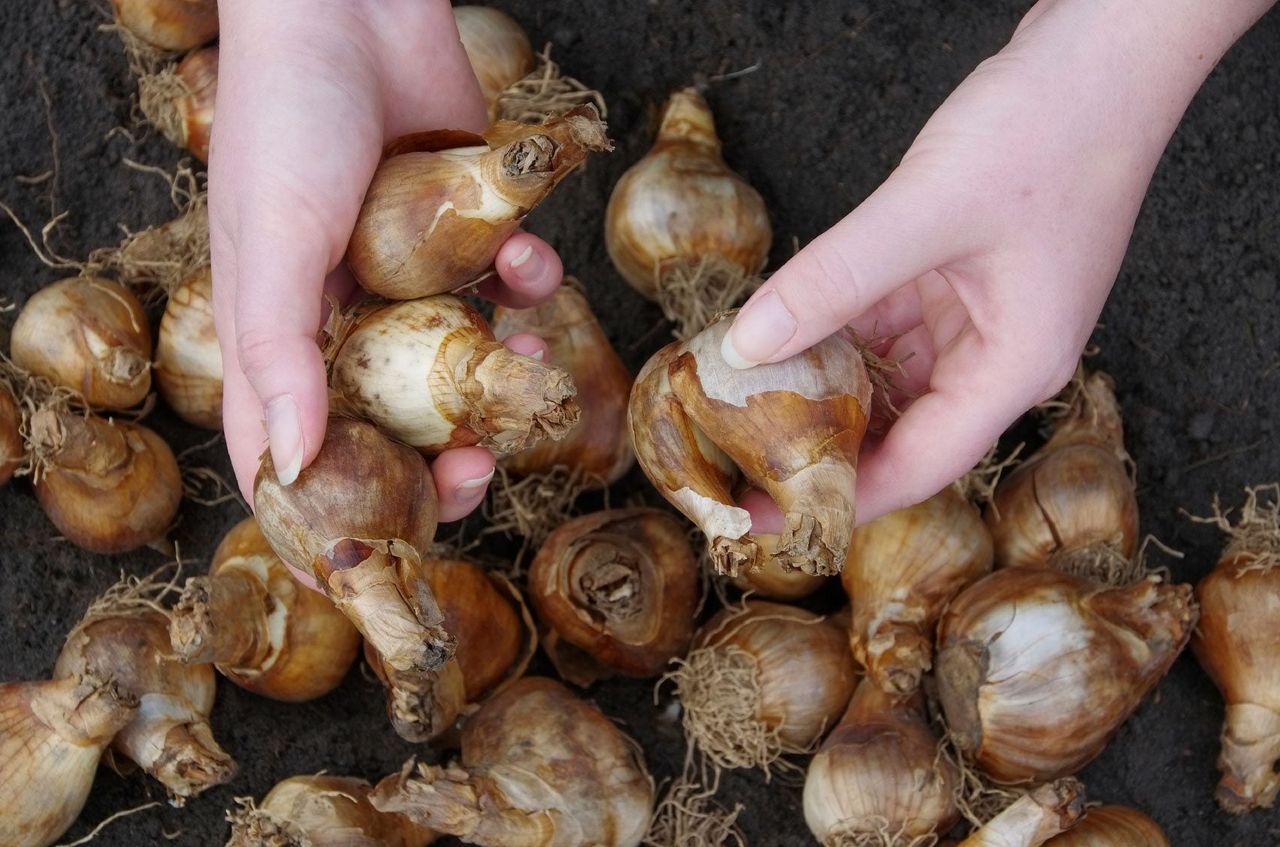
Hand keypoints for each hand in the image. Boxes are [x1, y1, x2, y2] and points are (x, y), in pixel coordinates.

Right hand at [209, 0, 562, 519]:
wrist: (349, 7)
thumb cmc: (287, 120)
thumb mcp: (272, 242)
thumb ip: (280, 352)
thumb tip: (296, 465)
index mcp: (275, 331)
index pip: (288, 448)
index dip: (324, 511)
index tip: (370, 560)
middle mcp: (340, 314)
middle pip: (393, 423)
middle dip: (442, 456)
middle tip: (483, 471)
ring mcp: (406, 276)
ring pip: (462, 362)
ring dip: (503, 372)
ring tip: (532, 362)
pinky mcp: (462, 232)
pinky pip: (503, 284)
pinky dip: (525, 281)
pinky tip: (530, 259)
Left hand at [723, 0, 1272, 525]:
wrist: (1105, 51)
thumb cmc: (1049, 130)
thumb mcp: (925, 213)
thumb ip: (832, 282)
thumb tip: (748, 346)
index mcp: (1015, 366)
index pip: (921, 464)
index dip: (843, 496)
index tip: (771, 517)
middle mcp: (998, 352)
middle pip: (901, 425)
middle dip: (823, 441)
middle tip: (737, 459)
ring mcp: (979, 311)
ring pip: (887, 370)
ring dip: (822, 380)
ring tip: (743, 400)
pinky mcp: (958, 270)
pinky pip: (885, 317)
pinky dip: (836, 323)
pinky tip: (782, 328)